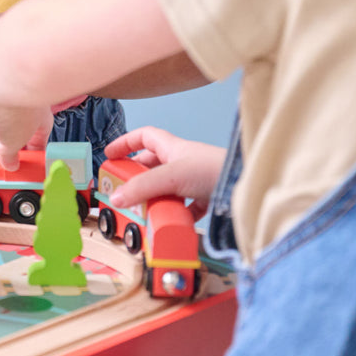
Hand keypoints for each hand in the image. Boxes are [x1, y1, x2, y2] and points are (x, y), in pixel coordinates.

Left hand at [0, 83, 52, 171]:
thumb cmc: (16, 107)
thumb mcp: (14, 142)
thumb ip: (9, 155)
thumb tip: (10, 164)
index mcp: (38, 117)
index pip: (38, 137)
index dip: (31, 152)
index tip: (24, 165)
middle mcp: (21, 104)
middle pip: (13, 127)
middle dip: (5, 144)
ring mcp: (1, 94)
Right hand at [104, 126, 225, 220]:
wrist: (245, 186)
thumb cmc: (212, 170)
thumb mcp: (170, 177)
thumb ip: (142, 188)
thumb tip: (116, 197)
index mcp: (171, 147)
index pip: (143, 137)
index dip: (125, 143)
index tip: (110, 155)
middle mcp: (182, 161)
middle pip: (152, 165)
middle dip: (136, 178)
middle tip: (124, 191)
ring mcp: (195, 179)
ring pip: (168, 187)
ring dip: (156, 198)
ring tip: (146, 210)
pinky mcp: (207, 196)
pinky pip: (187, 204)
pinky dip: (178, 212)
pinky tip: (174, 219)